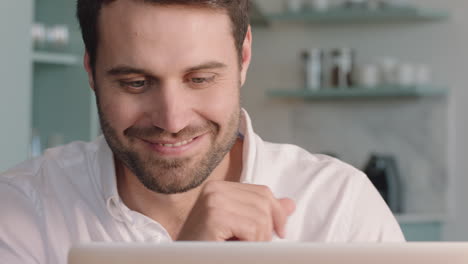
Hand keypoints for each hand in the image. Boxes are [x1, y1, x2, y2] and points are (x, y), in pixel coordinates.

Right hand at [176, 181, 295, 241]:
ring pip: (261, 217)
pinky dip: (251, 244)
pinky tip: (233, 249)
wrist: (182, 261)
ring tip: (238, 248)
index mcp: (219, 188)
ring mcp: (213, 200)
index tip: (278, 233)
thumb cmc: (210, 248)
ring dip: (257, 240)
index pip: (262, 192)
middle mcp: (215, 189)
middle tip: (250, 245)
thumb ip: (263, 213)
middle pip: (264, 203)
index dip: (276, 213)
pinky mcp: (214, 216)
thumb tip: (290, 203)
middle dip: (266, 229)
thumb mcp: (240, 228)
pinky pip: (253, 228)